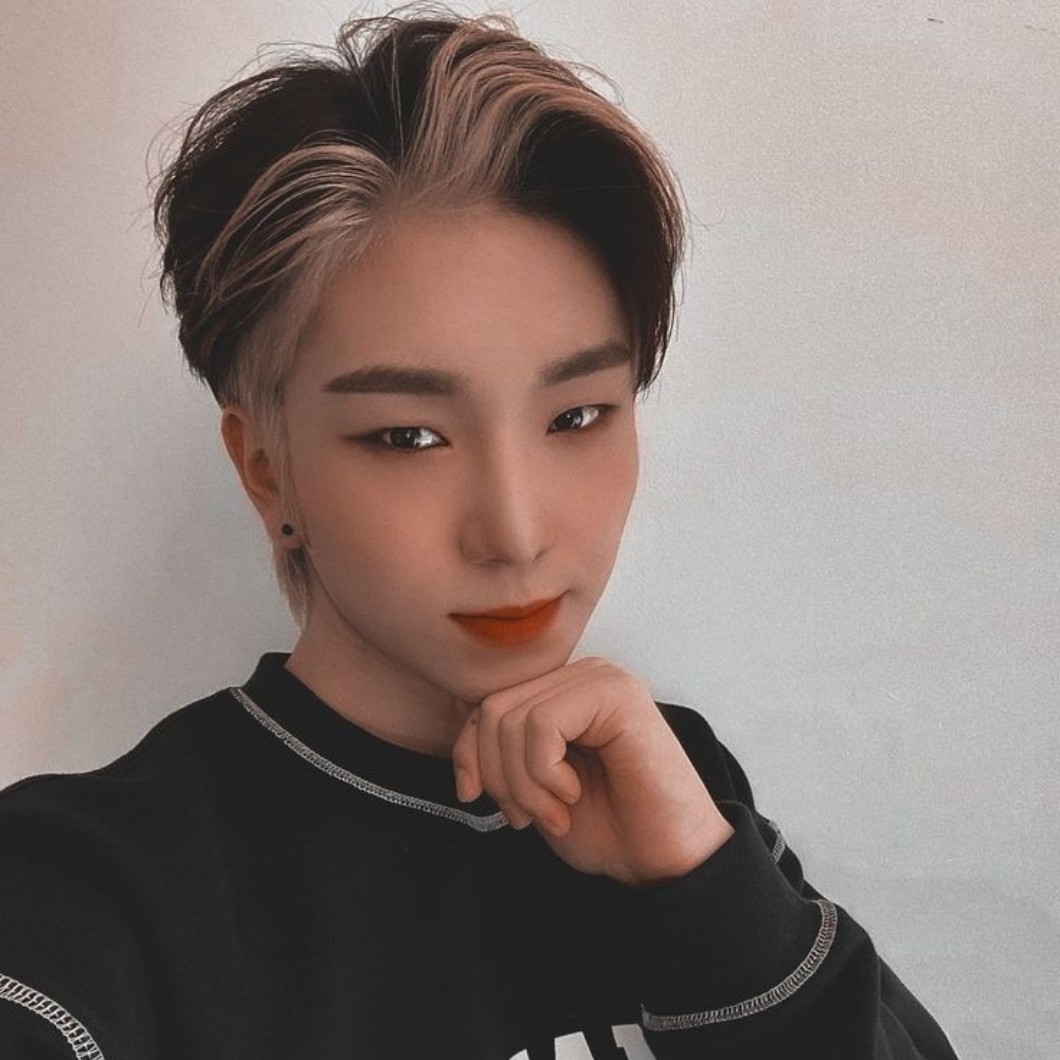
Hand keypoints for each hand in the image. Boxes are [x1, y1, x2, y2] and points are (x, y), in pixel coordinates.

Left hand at [450, 656, 734, 886]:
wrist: (663, 862)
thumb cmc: (606, 827)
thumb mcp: (532, 789)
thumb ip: (502, 755)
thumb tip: (463, 741)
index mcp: (562, 692)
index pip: (485, 703)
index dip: (467, 752)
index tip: (474, 797)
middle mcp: (581, 675)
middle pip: (492, 710)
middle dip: (498, 776)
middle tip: (527, 817)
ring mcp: (601, 679)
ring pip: (513, 719)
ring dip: (523, 784)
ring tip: (554, 813)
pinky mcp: (617, 695)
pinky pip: (543, 725)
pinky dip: (544, 774)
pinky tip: (572, 794)